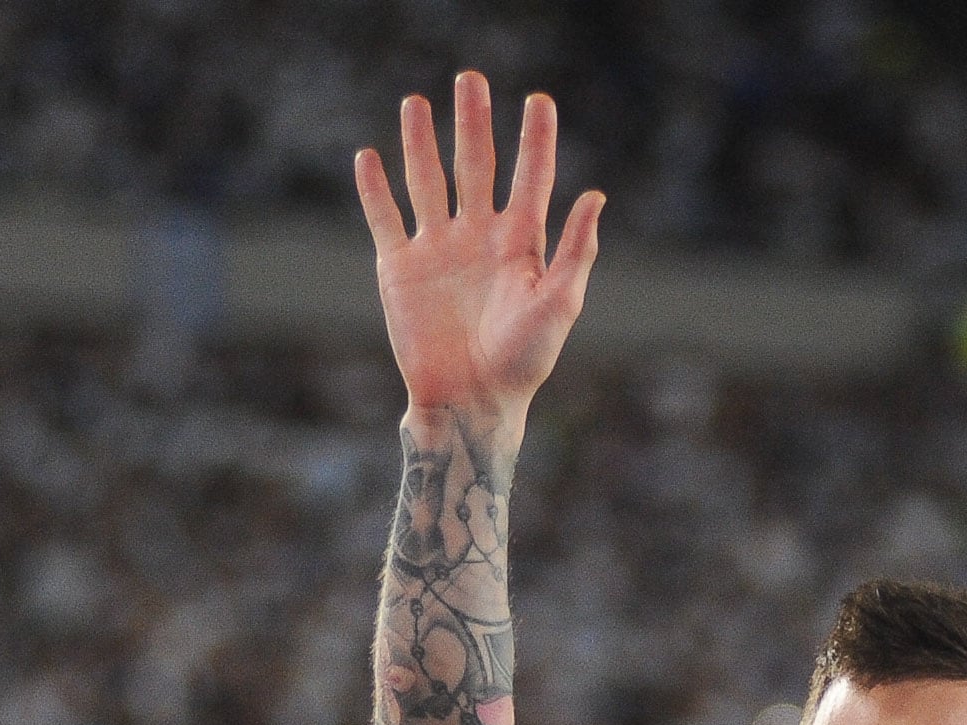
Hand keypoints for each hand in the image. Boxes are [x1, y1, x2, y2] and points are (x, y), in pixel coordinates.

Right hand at [354, 73, 605, 422]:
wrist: (470, 402)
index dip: (535, 140)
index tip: (539, 100)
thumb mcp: (558, 306)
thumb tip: (596, 196)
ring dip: (420, 142)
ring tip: (416, 102)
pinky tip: (370, 156)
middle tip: (470, 79)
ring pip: (426, 180)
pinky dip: (374, 189)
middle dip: (473, 123)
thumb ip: (574, 252)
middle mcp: (477, 237)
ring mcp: (436, 249)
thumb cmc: (522, 362)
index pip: (530, 177)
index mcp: (519, 243)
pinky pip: (385, 218)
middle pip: (475, 165)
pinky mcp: (399, 268)